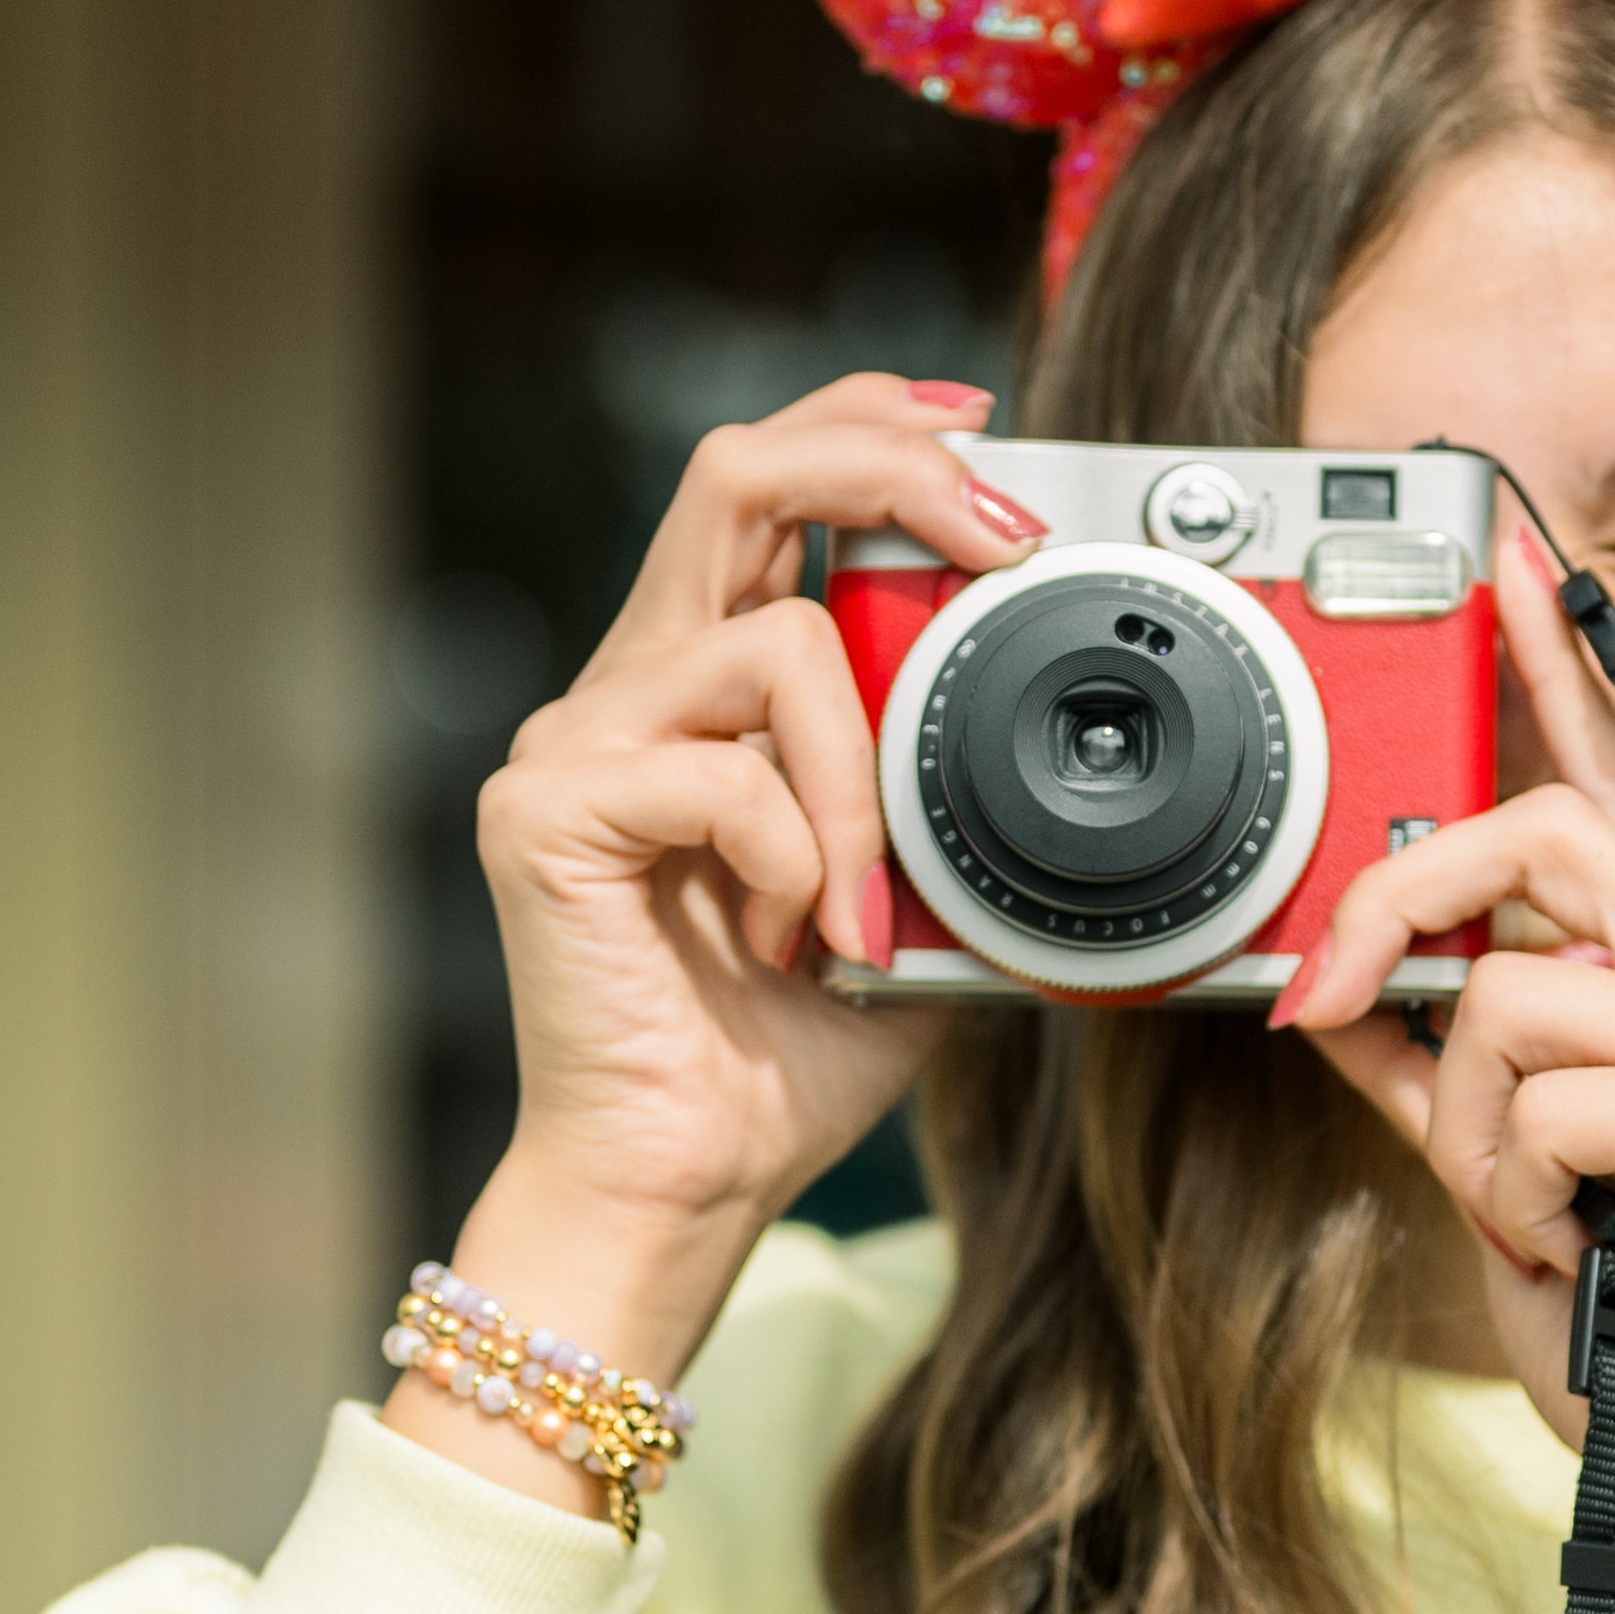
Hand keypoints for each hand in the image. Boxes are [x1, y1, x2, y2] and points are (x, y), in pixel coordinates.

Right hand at [438, 378, 1043, 1418]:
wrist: (687, 1184)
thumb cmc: (788, 1054)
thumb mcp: (916, 900)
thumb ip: (952, 802)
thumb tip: (1071, 731)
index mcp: (707, 683)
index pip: (770, 484)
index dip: (873, 430)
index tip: (989, 436)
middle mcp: (633, 685)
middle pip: (736, 470)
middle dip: (890, 470)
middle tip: (1005, 536)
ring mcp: (576, 740)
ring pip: (770, 642)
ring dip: (865, 776)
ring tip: (866, 907)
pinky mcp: (544, 812)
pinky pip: (718, 772)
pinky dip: (800, 854)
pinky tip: (802, 943)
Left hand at [1273, 536, 1614, 1609]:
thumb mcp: (1498, 1180)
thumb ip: (1428, 1071)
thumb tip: (1335, 994)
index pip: (1612, 779)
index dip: (1560, 655)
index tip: (1502, 545)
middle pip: (1538, 827)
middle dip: (1399, 901)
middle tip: (1322, 998)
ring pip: (1514, 984)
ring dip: (1467, 1126)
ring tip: (1527, 1214)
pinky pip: (1536, 1092)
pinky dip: (1511, 1189)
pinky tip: (1572, 1250)